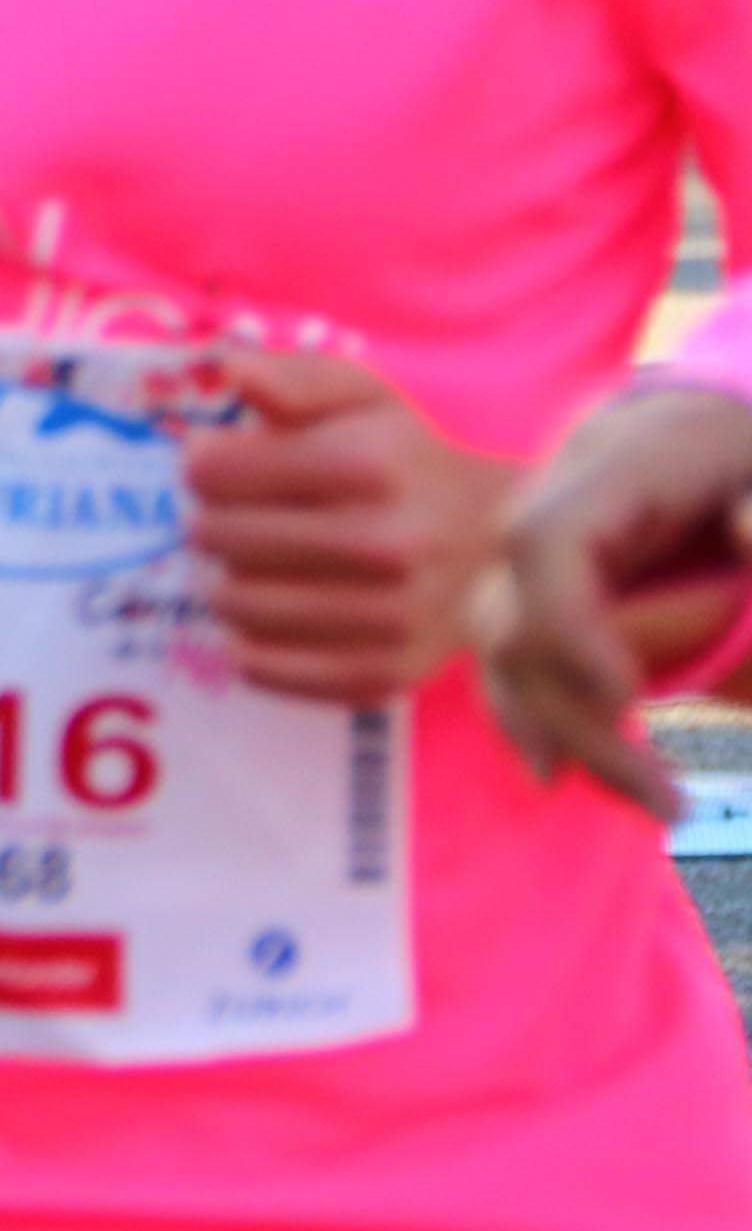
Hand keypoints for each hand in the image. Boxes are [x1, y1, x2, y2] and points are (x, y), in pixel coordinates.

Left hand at [182, 346, 516, 705]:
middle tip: (229, 518)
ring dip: (222, 581)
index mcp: (369, 466)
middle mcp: (384, 545)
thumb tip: (226, 365)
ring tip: (250, 564)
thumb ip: (294, 377)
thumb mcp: (363, 397)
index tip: (216, 464)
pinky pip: (261, 667)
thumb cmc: (408, 461)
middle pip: (215, 538)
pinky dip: (247, 642)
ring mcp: (387, 618)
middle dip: (207, 521)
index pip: (214, 471)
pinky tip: (268, 614)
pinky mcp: (382, 675)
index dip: (200, 464)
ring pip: (232, 604)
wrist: (499, 546)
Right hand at [477, 384, 751, 817]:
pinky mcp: (523, 599)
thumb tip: (746, 538)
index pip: (541, 546)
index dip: (565, 625)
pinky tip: (557, 773)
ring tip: (654, 800)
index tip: (630, 698)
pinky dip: (525, 721)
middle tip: (671, 802)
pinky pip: (505, 665)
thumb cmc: (733, 451)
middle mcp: (539, 519)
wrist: (684, 428)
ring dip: (564, 737)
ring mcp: (521, 563)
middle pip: (517, 627)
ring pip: (503, 659)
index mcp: (601, 476)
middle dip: (582, 724)